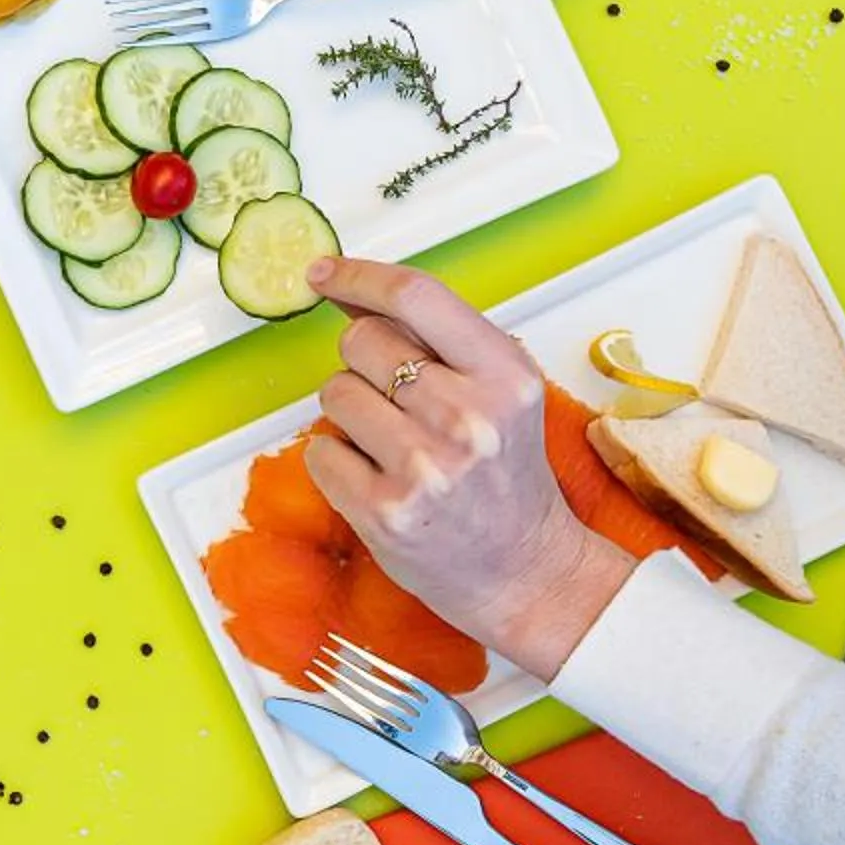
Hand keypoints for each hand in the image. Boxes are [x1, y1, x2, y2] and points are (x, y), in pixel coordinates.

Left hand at [302, 255, 637, 678]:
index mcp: (504, 376)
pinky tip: (377, 480)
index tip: (323, 274)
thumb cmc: (507, 478)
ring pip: (334, 393)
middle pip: (362, 342)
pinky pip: (320, 452)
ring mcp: (424, 467)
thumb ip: (437, 341)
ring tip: (392, 444)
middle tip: (397, 402)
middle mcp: (468, 417)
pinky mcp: (385, 512)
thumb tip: (353, 296)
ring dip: (349, 413)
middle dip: (364, 363)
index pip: (416, 295)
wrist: (525, 571)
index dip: (359, 276)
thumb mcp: (499, 393)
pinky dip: (336, 461)